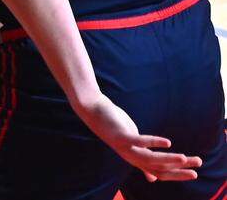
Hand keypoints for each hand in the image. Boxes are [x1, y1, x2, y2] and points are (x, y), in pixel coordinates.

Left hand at [73, 92, 201, 181]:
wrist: (93, 110)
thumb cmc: (114, 127)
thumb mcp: (130, 146)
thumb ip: (142, 161)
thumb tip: (153, 179)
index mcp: (135, 159)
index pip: (160, 172)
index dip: (177, 174)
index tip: (195, 173)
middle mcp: (130, 156)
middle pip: (158, 169)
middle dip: (178, 170)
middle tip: (197, 168)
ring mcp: (125, 147)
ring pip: (149, 159)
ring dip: (168, 159)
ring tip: (185, 158)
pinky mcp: (120, 135)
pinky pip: (138, 142)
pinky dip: (153, 143)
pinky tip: (167, 142)